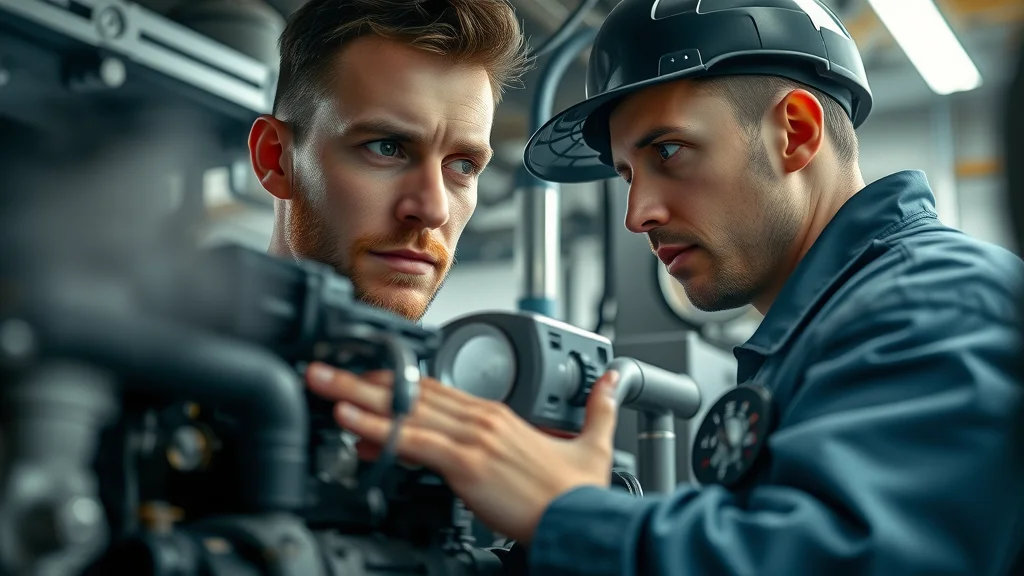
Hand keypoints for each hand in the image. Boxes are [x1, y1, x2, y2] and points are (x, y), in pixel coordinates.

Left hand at [306, 363, 621, 543]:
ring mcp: (472, 438)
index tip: (366, 381)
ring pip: (405, 409)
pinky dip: (380, 429)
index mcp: (501, 415)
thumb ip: (598, 408)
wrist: (585, 521)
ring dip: (358, 397)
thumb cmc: (579, 493)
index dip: (398, 385)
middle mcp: (483, 419)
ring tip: (321, 387)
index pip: (438, 390)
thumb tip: (613, 383)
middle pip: (412, 391)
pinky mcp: (466, 463)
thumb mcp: (593, 444)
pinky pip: (413, 442)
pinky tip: (351, 424)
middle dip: (363, 380)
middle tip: (325, 370)